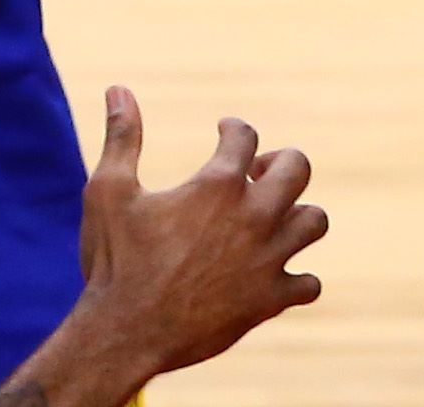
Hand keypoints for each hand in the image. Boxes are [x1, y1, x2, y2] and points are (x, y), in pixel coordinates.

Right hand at [70, 89, 327, 379]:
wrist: (122, 335)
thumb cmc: (114, 262)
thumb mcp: (109, 193)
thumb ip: (122, 138)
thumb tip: (117, 89)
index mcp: (218, 185)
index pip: (246, 135)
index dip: (233, 129)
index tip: (223, 132)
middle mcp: (253, 217)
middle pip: (298, 167)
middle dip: (278, 164)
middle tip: (253, 175)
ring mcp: (267, 260)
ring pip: (314, 222)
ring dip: (296, 216)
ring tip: (268, 221)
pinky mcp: (269, 301)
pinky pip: (309, 284)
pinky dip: (296, 279)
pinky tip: (270, 275)